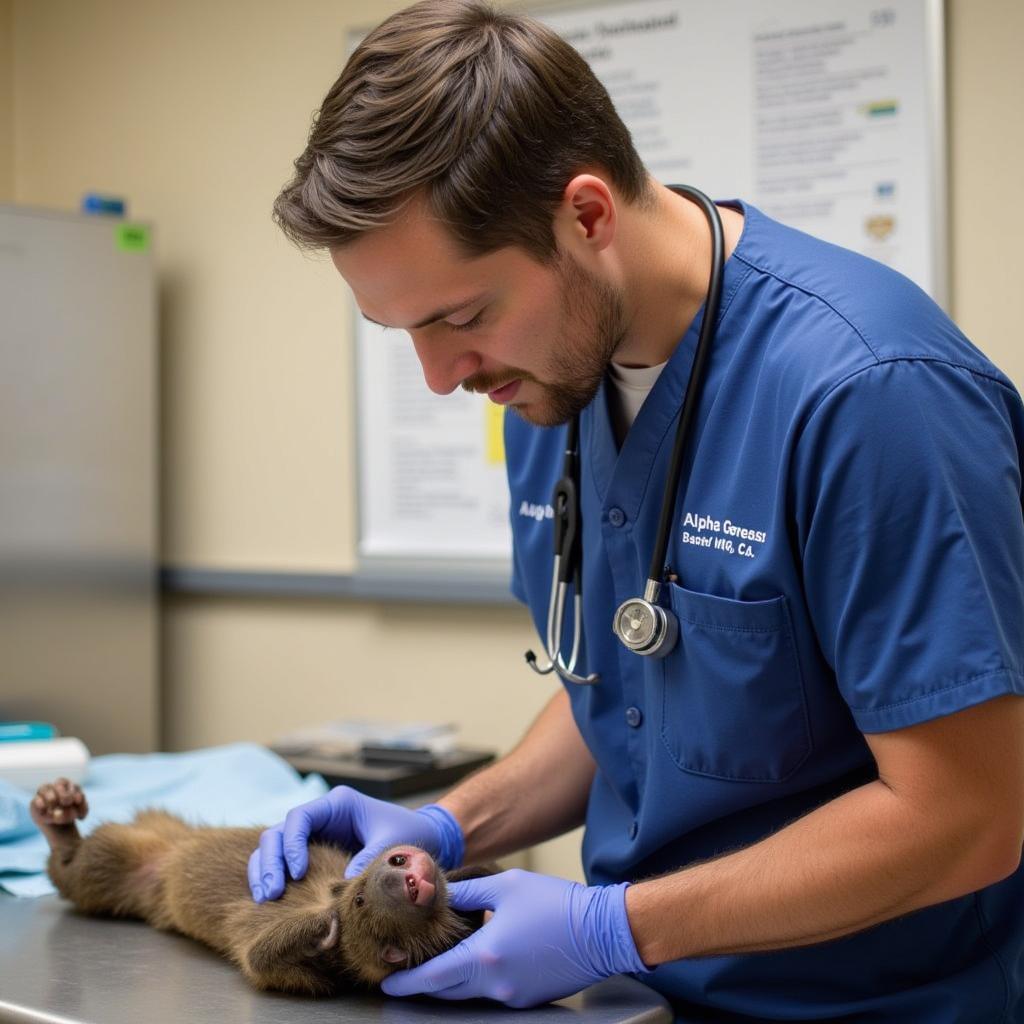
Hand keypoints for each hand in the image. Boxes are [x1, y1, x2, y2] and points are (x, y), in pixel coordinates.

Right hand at [247, 787, 462, 901]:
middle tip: (271, 894)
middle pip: (280, 831)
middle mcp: (321, 816)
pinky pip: (284, 863)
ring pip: (274, 846)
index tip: (296, 872)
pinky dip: (274, 878)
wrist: (423, 840)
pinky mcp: (313, 854)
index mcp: (338, 804)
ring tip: (265, 900)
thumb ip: (369, 859)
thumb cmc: (410, 834)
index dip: (292, 843)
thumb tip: (343, 885)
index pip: (301, 817)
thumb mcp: (393, 843)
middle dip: (271, 861)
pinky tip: (271, 903)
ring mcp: (315, 834)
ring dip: (265, 870)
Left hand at [381, 869, 647, 1007]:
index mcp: (485, 956)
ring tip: (440, 961)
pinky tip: (481, 957)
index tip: (387, 983)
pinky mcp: (528, 998)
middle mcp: (495, 984)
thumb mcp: (507, 885)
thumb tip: (441, 892)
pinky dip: (479, 978)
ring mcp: (513, 996)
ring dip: (452, 980)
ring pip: (470, 992)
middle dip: (425, 984)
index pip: (433, 977)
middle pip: (447, 991)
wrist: (603, 930)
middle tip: (406, 971)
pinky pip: (493, 991)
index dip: (406, 982)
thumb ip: (468, 891)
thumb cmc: (556, 903)